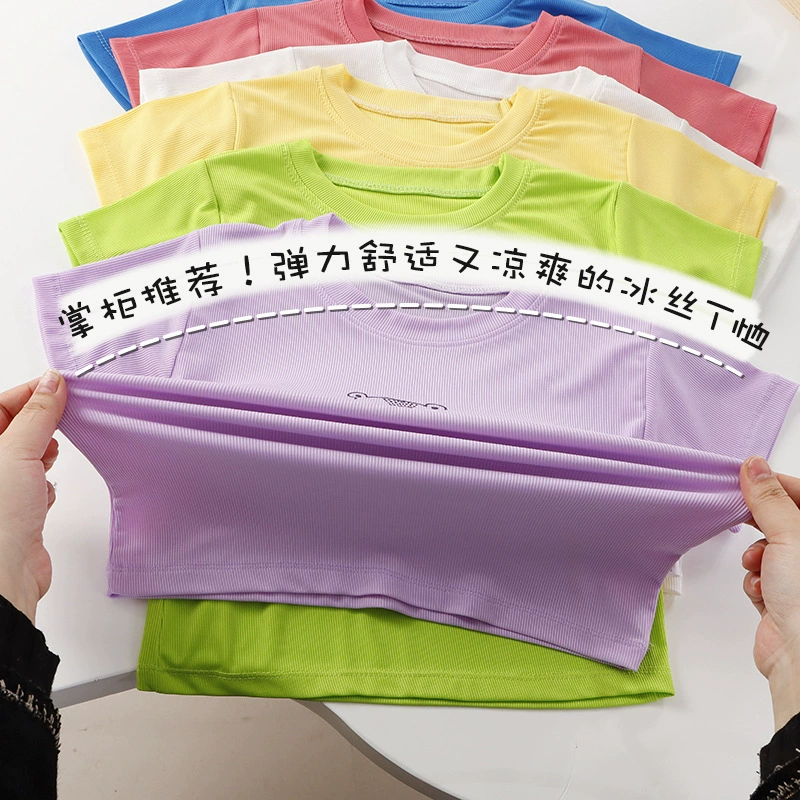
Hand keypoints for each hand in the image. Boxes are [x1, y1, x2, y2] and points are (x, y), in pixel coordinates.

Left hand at [0, 369, 66, 623]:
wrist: (5, 575)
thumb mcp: (18, 450)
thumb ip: (39, 413)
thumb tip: (53, 382)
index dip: (29, 393)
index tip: (59, 386)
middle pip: (12, 428)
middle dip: (38, 424)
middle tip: (61, 419)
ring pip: (26, 455)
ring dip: (42, 454)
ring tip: (49, 458)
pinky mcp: (15, 510)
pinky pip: (34, 483)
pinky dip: (44, 483)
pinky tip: (44, 493)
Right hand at [740, 455, 799, 730]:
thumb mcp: (789, 537)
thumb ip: (769, 500)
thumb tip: (755, 467)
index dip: (777, 485)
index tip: (750, 478)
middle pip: (786, 523)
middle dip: (762, 523)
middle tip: (741, 514)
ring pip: (769, 550)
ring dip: (756, 556)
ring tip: (758, 567)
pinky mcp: (785, 602)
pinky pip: (760, 577)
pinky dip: (754, 581)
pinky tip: (760, 592)